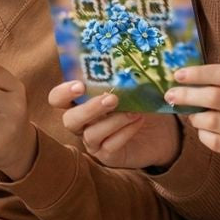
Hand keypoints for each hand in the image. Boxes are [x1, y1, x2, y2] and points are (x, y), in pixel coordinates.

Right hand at [48, 80, 181, 169]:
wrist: (162, 131)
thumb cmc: (140, 103)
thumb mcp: (130, 88)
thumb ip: (120, 78)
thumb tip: (122, 63)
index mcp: (80, 102)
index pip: (57, 99)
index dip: (63, 93)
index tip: (80, 85)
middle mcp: (81, 123)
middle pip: (70, 120)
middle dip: (89, 109)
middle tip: (111, 98)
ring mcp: (93, 142)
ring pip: (91, 134)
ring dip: (113, 121)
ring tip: (133, 111)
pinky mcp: (108, 156)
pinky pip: (110, 146)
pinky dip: (124, 132)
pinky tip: (138, 121)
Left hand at [165, 65, 219, 179]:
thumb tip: (192, 80)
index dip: (198, 73)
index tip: (178, 75)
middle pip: (216, 96)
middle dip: (188, 95)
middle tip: (170, 95)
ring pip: (214, 121)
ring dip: (195, 117)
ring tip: (192, 116)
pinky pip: (218, 142)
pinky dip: (204, 135)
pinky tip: (203, 131)